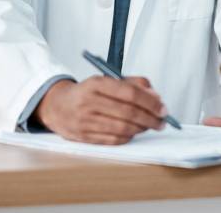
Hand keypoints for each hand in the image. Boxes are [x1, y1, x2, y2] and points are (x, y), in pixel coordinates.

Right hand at [33, 76, 166, 144]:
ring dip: (141, 129)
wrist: (58, 106)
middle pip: (128, 113)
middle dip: (150, 118)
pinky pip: (113, 140)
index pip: (129, 93)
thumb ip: (132, 83)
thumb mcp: (106, 80)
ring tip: (150, 125)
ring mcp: (86, 121)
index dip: (150, 102)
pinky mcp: (85, 137)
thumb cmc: (87, 92)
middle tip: (161, 120)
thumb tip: (154, 95)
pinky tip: (134, 132)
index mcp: (96, 83)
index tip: (162, 107)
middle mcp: (89, 102)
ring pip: (122, 128)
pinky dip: (128, 137)